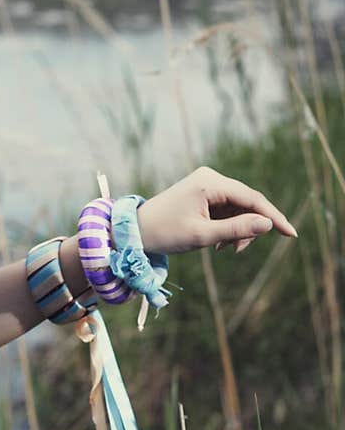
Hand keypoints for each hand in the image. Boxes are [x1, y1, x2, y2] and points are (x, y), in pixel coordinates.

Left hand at [135, 166, 296, 256]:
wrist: (137, 231)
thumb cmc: (166, 233)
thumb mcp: (203, 235)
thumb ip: (236, 229)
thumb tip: (268, 224)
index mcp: (210, 183)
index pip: (252, 198)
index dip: (273, 216)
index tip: (291, 234)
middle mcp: (211, 177)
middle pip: (247, 203)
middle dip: (248, 228)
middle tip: (237, 251)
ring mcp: (207, 184)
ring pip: (238, 208)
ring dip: (237, 230)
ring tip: (223, 249)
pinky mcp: (204, 193)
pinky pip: (227, 209)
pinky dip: (228, 226)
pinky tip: (218, 243)